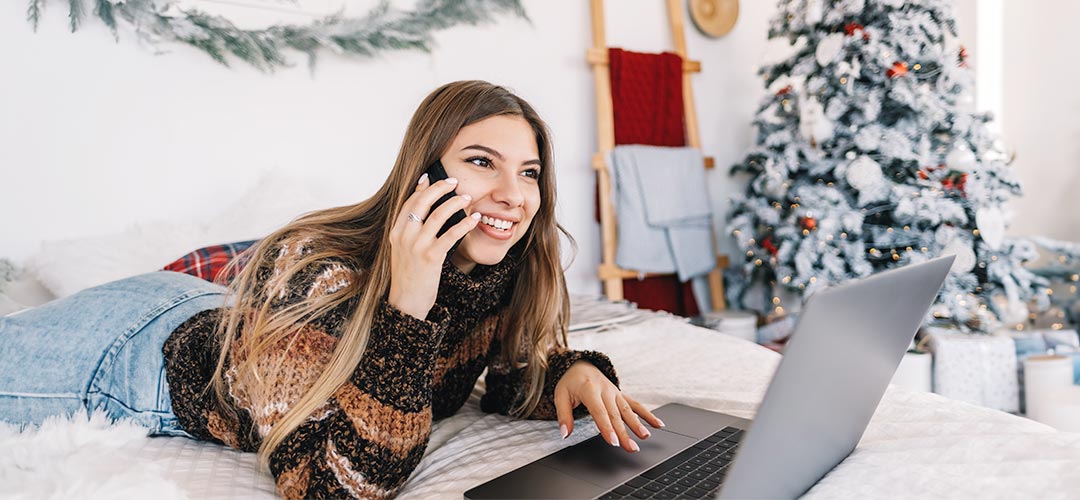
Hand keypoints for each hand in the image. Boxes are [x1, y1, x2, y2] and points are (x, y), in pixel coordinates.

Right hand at [387, 173, 479, 319]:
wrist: (406, 303)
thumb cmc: (409, 278)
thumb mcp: (403, 252)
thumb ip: (410, 234)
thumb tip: (425, 217)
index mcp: (396, 233)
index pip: (408, 203)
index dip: (420, 188)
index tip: (430, 177)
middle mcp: (404, 236)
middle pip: (421, 202)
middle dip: (439, 188)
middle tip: (454, 181)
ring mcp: (417, 246)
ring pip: (437, 215)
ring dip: (455, 203)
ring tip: (467, 197)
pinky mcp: (431, 257)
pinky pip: (451, 234)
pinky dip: (464, 224)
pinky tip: (474, 219)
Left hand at [554, 360, 664, 452]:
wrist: (581, 365)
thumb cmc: (570, 382)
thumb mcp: (560, 395)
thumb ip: (564, 415)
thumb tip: (564, 434)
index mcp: (590, 390)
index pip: (600, 412)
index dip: (607, 428)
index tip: (614, 442)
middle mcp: (605, 391)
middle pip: (616, 415)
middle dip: (625, 433)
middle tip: (631, 448)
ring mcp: (615, 393)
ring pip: (628, 411)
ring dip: (638, 424)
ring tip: (645, 437)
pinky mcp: (621, 395)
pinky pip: (636, 405)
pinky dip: (647, 414)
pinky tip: (658, 424)